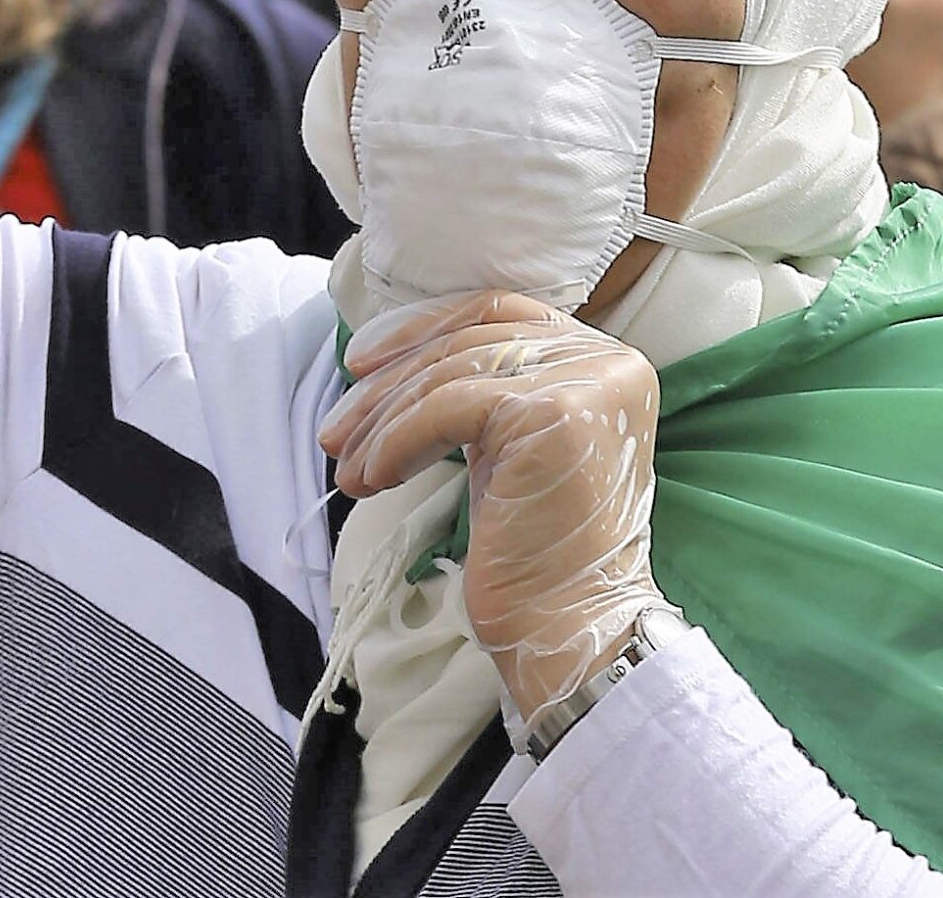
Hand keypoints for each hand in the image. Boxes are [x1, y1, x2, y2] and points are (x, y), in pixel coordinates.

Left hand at [320, 292, 666, 719]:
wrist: (574, 630)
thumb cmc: (538, 556)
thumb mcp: (511, 451)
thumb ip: (483, 395)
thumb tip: (389, 365)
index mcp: (604, 361)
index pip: (498, 313)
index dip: (423, 329)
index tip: (363, 364)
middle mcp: (606, 360)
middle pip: (469, 340)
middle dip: (389, 383)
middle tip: (335, 430)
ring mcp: (585, 382)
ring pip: (451, 373)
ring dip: (384, 421)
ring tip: (349, 468)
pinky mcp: (552, 413)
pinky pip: (446, 407)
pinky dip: (398, 440)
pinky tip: (373, 477)